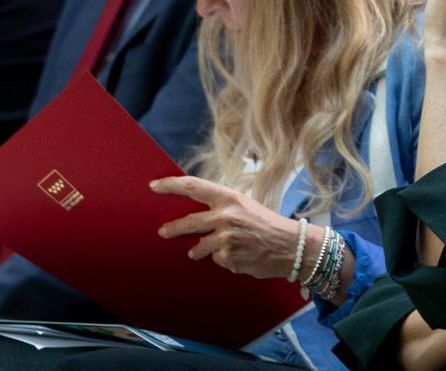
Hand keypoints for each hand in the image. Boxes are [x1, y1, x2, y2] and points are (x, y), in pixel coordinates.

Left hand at [152, 176, 301, 279]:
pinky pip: (216, 260)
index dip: (170, 185)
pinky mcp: (228, 257)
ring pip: (199, 247)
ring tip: (222, 248)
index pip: (192, 186)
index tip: (154, 185)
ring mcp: (225, 238)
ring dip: (202, 251)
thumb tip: (196, 216)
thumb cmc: (267, 225)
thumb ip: (221, 208)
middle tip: (163, 232)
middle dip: (172, 229)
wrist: (291, 246)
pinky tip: (240, 256)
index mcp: (228, 197)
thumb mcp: (244, 206)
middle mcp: (225, 216)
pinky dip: (223, 260)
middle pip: (188, 222)